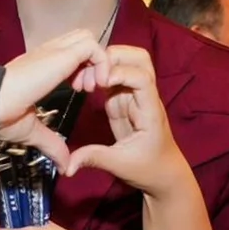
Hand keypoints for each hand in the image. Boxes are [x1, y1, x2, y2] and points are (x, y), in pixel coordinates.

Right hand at [0, 29, 110, 170]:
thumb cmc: (0, 115)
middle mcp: (47, 53)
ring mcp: (53, 51)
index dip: (81, 69)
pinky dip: (100, 63)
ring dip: (96, 62)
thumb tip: (63, 164)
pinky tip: (94, 87)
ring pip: (88, 38)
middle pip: (80, 39)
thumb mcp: (32, 130)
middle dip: (91, 62)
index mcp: (39, 65)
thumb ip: (51, 143)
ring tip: (90, 88)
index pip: (69, 51)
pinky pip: (93, 47)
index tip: (79, 91)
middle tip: (86, 88)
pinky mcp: (60, 54)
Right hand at [66, 45, 186, 192]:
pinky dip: (99, 75)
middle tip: (91, 70)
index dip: (121, 73)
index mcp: (150, 110)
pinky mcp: (123, 101)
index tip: (99, 84)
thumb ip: (94, 158)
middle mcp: (145, 97)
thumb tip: (66, 166)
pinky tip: (83, 83)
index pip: (142, 78)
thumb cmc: (149, 169)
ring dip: (106, 62)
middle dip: (115, 56)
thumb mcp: (120, 165)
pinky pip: (113, 78)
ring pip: (126, 63)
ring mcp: (134, 96)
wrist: (162, 174)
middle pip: (139, 58)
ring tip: (85, 76)